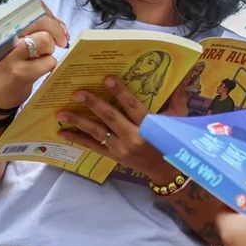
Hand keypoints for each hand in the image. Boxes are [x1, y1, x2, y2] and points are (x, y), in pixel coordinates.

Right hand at [0, 9, 67, 113]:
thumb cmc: (11, 62)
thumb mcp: (17, 41)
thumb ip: (37, 29)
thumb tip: (62, 26)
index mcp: (5, 26)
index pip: (32, 9)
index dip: (50, 16)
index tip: (57, 26)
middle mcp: (5, 37)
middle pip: (40, 21)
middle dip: (57, 31)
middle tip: (62, 41)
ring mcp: (11, 55)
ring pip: (45, 40)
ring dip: (50, 50)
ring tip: (41, 57)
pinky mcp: (20, 73)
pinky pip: (48, 62)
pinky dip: (49, 65)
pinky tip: (39, 69)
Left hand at [56, 76, 174, 181]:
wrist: (167, 171)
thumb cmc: (173, 141)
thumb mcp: (179, 119)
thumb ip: (178, 96)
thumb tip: (184, 74)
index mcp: (150, 127)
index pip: (132, 106)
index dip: (119, 92)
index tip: (107, 79)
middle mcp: (133, 138)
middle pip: (110, 118)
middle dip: (93, 104)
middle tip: (77, 93)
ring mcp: (120, 149)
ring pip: (97, 133)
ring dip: (78, 122)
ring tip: (61, 112)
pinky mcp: (113, 156)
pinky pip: (92, 147)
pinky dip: (77, 139)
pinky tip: (62, 132)